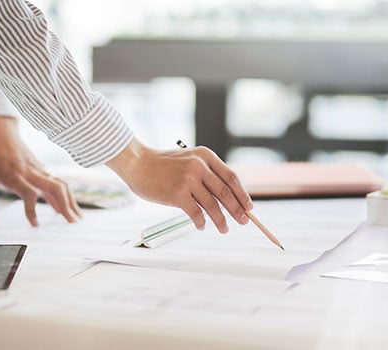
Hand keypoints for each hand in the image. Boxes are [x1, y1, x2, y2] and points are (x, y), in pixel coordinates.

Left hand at [0, 116, 80, 225]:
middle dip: (65, 206)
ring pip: (60, 185)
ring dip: (71, 201)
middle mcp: (29, 171)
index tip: (35, 224)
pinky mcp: (42, 169)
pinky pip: (57, 183)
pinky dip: (65, 196)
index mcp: (13, 174)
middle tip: (72, 224)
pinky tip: (68, 209)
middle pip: (54, 188)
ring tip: (77, 219)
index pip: (29, 193)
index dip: (33, 209)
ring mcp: (38, 169)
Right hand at [106, 138, 252, 233]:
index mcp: (206, 156)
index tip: (249, 207)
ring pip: (212, 205)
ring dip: (220, 220)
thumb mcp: (189, 161)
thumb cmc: (162, 165)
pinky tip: (201, 226)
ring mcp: (189, 180)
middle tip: (243, 222)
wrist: (138, 164)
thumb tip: (226, 198)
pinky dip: (201, 222)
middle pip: (225, 192)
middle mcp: (199, 166)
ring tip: (224, 229)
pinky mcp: (178, 194)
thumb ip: (205, 174)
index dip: (242, 194)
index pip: (231, 177)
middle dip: (237, 210)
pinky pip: (196, 212)